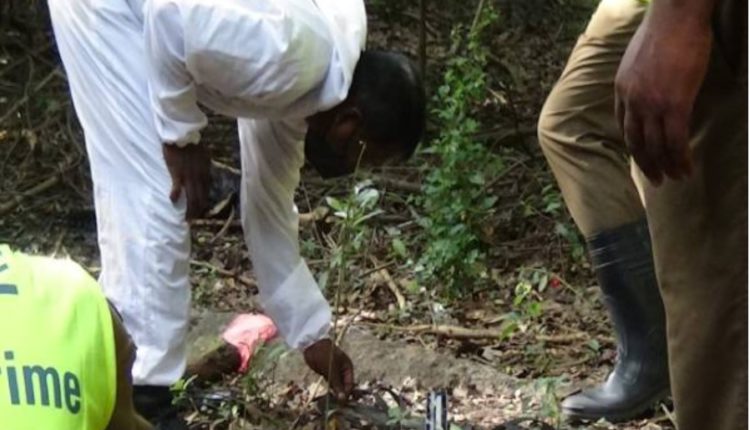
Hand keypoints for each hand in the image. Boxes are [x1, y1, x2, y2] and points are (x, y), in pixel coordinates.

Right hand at [163, 143, 210, 219]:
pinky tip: (173, 201)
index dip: (204, 202)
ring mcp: (188, 176)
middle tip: (193, 219)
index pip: (206, 191)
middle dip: (197, 210)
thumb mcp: (204, 155)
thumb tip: (205, 172)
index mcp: (205, 172)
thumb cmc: (192, 143)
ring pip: (191, 197)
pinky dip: (175, 195)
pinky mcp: (177, 173)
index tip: (201, 210)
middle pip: (200, 197)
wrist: (182, 135)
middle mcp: (199, 177)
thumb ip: (204, 165)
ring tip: (187, 218)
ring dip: (189, 209)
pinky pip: (177, 188)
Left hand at [303, 339, 353, 401]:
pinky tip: (328, 395)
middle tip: (337, 404)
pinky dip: (330, 388)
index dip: (347, 393)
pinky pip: (330, 383)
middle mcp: (343, 370)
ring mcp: (334, 371)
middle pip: (344, 385)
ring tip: (333, 401)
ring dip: (335, 392)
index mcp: (348, 367)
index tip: (342, 402)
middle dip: (342, 393)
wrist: (311, 344)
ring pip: (337, 385)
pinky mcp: (327, 373)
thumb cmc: (324, 354)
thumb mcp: (331, 369)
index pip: (350, 383)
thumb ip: (337, 384)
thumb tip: (343, 398)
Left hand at [615, 5, 712, 185]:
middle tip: (655, 179)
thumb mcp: (639, 59)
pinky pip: (675, 140)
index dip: (633, 144)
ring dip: (666, 166)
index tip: (642, 155)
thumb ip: (640, 79)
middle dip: (645, 164)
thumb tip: (651, 90)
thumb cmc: (664, 32)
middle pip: (635, 142)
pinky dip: (680, 157)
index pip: (623, 126)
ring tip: (675, 178)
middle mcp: (632, 101)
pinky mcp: (675, 104)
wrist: (676, 16)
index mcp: (621, 90)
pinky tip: (686, 168)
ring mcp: (652, 104)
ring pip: (656, 145)